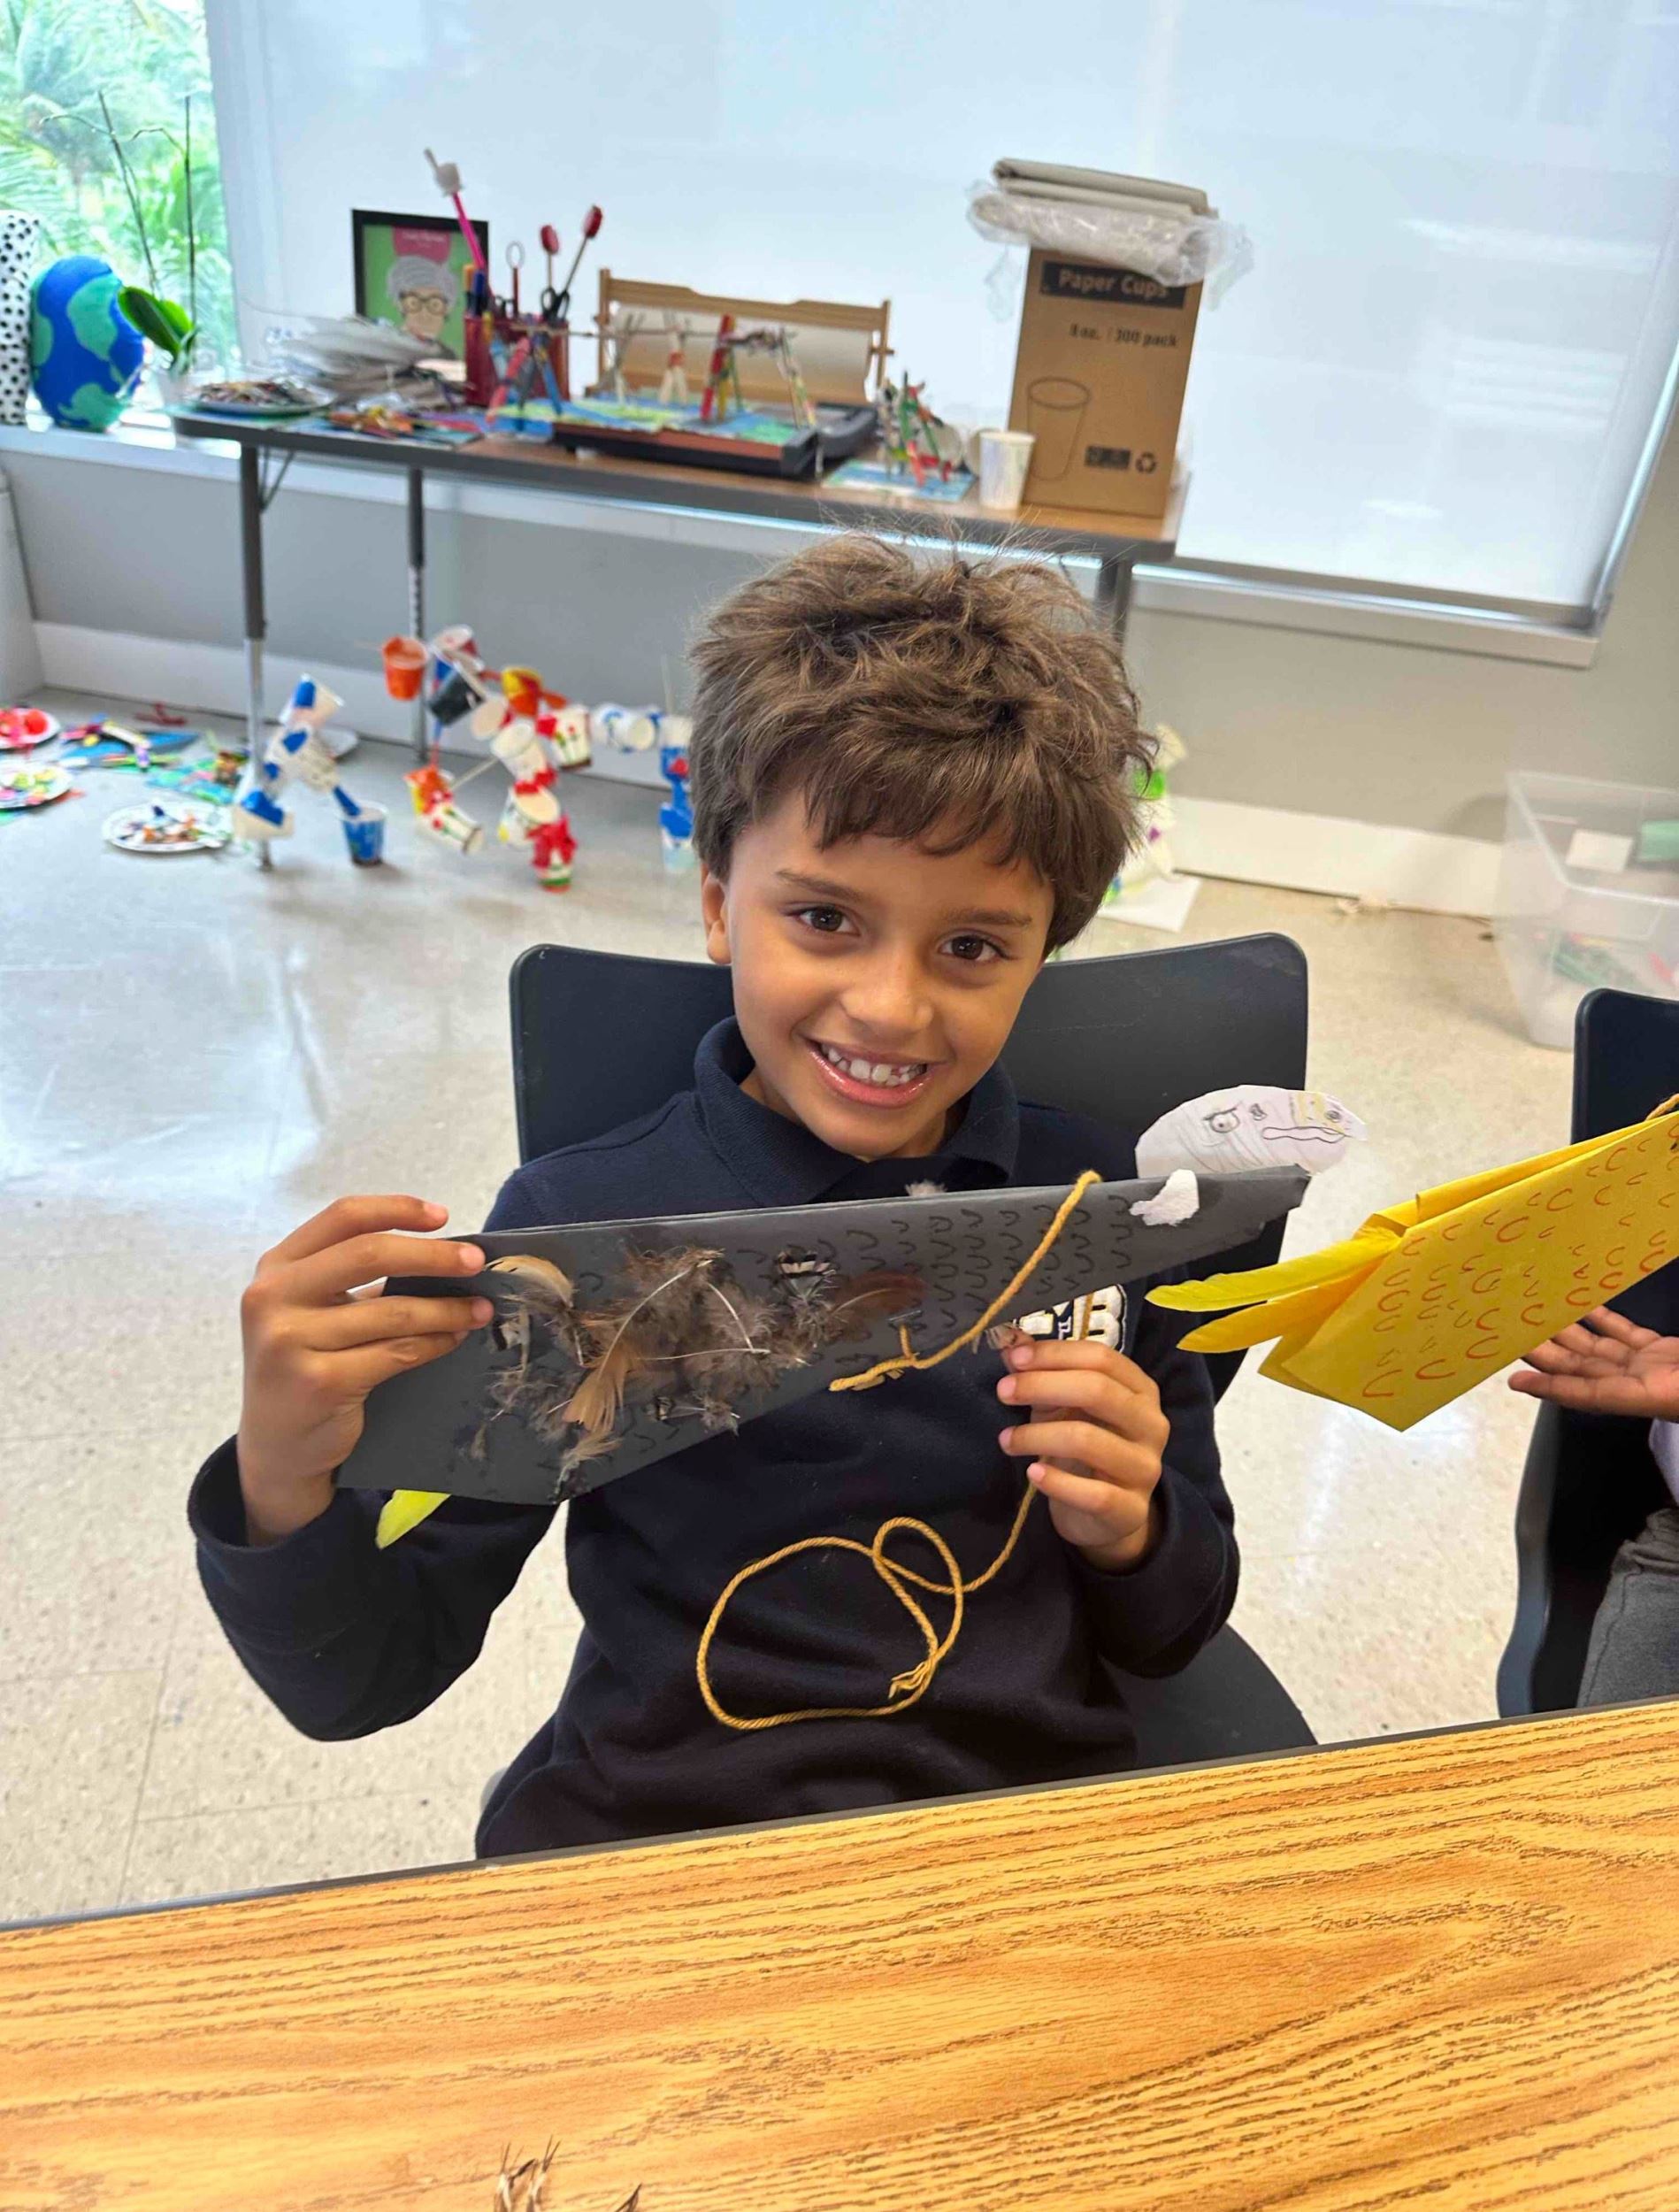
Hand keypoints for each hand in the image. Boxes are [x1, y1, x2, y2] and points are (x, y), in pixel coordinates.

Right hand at [236, 1196, 492, 1543]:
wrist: (277, 1445)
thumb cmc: (307, 1364)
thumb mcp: (313, 1310)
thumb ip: (356, 1278)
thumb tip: (444, 1254)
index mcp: (277, 1266)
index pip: (343, 1217)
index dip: (397, 1209)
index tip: (443, 1217)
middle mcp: (273, 1297)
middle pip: (369, 1253)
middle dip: (433, 1255)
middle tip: (475, 1262)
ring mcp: (290, 1340)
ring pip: (392, 1311)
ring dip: (446, 1308)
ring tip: (478, 1309)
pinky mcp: (318, 1382)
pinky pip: (395, 1352)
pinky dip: (433, 1342)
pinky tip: (452, 1338)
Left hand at [996, 1338, 1169, 1570]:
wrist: (1106, 1515)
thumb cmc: (1085, 1447)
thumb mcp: (1064, 1406)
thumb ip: (1043, 1372)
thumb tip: (1008, 1339)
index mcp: (1141, 1390)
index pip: (1101, 1358)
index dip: (1054, 1354)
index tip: (1013, 1358)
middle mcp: (1151, 1424)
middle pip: (1097, 1391)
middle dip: (1042, 1386)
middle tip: (1003, 1391)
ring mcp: (1146, 1468)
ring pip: (1088, 1440)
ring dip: (1036, 1436)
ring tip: (1007, 1439)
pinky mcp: (1131, 1509)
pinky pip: (1093, 1494)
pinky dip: (1057, 1482)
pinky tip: (1033, 1473)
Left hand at [1509, 1305, 1678, 1420]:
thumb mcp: (1677, 1391)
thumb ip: (1649, 1378)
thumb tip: (1629, 1371)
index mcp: (1647, 1396)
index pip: (1587, 1393)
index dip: (1549, 1387)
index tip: (1514, 1381)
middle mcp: (1640, 1383)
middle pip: (1581, 1368)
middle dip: (1545, 1352)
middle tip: (1511, 1332)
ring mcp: (1650, 1365)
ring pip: (1597, 1348)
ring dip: (1566, 1332)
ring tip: (1535, 1313)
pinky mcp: (1662, 1349)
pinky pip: (1625, 1333)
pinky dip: (1602, 1319)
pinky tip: (1582, 1305)